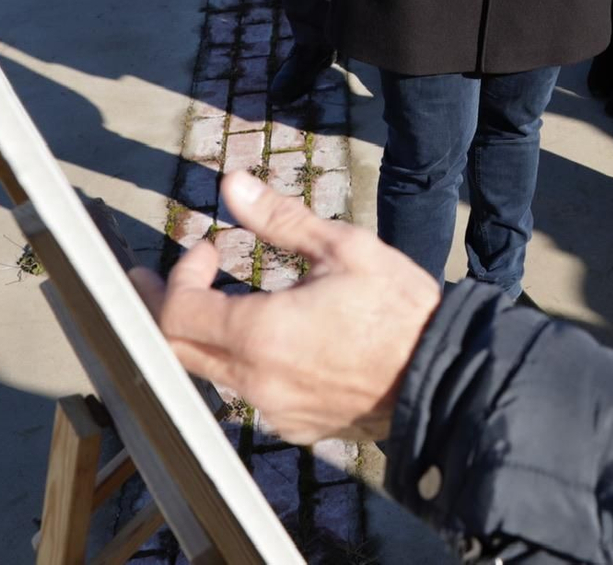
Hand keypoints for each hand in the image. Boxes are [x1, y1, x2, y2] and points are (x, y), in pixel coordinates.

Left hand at [129, 172, 440, 445]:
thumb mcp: (343, 249)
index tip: (206, 248)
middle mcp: (255, 381)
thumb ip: (279, 219)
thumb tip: (233, 185)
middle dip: (170, 307)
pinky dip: (246, 363)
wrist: (443, 377)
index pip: (177, 313)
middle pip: (178, 350)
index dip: (178, 276)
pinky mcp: (294, 426)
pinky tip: (277, 340)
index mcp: (260, 334)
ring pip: (214, 373)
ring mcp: (273, 410)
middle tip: (175, 277)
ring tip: (232, 301)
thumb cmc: (400, 310)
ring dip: (210, 334)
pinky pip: (250, 395)